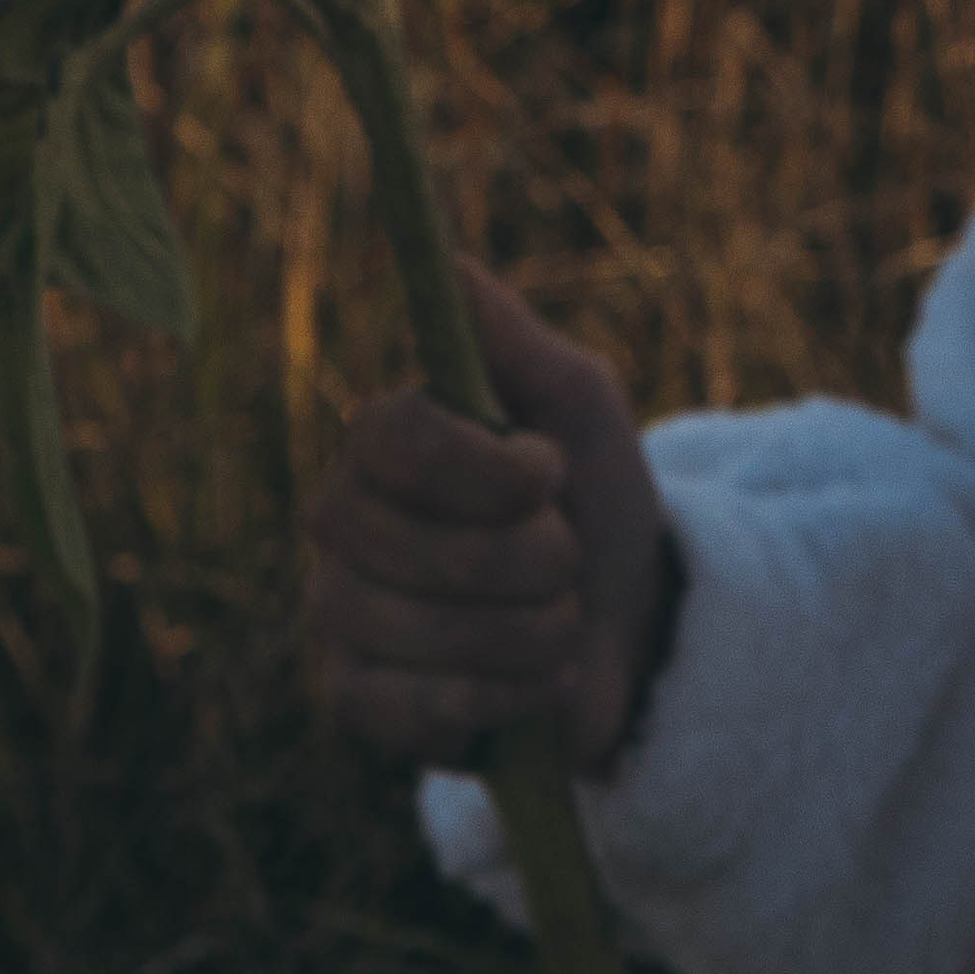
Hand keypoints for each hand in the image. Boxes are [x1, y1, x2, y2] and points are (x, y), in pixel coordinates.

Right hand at [300, 260, 678, 775]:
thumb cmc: (596, 502)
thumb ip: (512, 340)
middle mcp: (343, 522)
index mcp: (385, 441)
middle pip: (410, 544)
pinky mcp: (360, 702)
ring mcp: (342, 615)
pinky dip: (507, 697)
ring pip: (422, 630)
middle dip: (528, 560)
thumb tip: (451, 265)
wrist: (633, 628)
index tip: (550, 473)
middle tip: (565, 558)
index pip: (390, 438)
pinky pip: (418, 708)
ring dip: (530, 631)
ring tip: (560, 622)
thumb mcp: (578, 407)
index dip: (482, 467)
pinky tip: (540, 681)